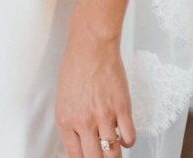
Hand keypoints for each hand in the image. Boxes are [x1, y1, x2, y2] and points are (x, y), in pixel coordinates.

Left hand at [54, 25, 135, 156]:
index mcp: (65, 120)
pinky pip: (129, 138)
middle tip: (102, 155)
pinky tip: (123, 135)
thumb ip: (70, 123)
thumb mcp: (63, 98)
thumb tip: (79, 142)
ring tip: (113, 150)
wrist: (91, 45)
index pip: (75, 157)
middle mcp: (83, 122)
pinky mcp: (121, 108)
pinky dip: (127, 140)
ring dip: (114, 154)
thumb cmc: (76, 65)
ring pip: (113, 154)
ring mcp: (104, 116)